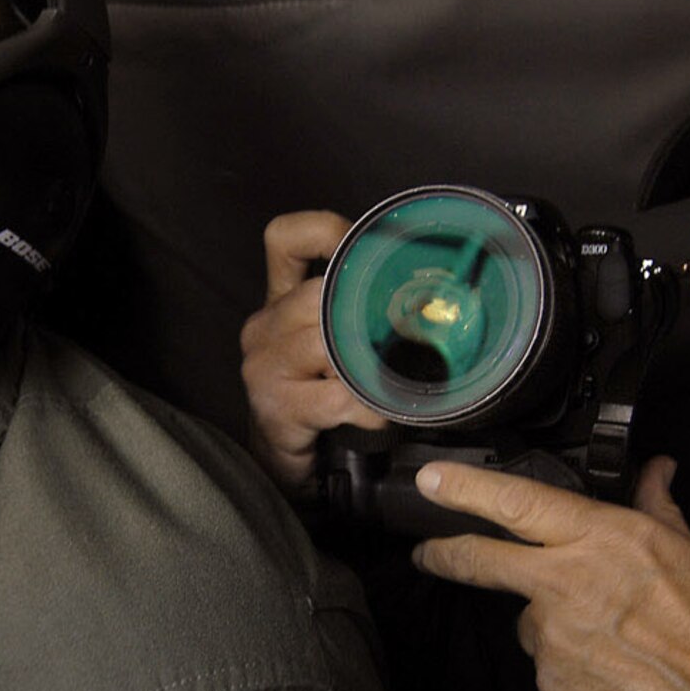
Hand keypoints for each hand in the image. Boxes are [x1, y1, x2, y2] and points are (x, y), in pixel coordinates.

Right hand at [239, 211, 387, 492]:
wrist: (283, 461)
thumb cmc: (316, 397)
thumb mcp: (330, 344)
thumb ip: (355, 312)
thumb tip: (425, 292)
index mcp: (279, 300)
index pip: (285, 239)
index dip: (326, 230)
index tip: (369, 248)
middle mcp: (264, 326)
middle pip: (319, 294)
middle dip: (367, 316)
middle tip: (408, 330)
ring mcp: (264, 367)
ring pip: (327, 344)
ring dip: (369, 366)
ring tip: (389, 381)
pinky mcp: (275, 408)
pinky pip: (335, 398)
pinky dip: (368, 409)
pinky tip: (378, 417)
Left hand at [409, 456, 689, 690]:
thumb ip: (657, 509)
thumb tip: (655, 472)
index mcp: (603, 540)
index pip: (516, 503)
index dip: (465, 490)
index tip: (430, 482)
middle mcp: (567, 585)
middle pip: (481, 561)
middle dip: (445, 554)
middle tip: (429, 554)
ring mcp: (555, 640)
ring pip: (531, 623)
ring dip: (555, 627)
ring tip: (615, 644)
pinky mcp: (555, 687)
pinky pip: (552, 669)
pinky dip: (574, 671)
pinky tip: (618, 676)